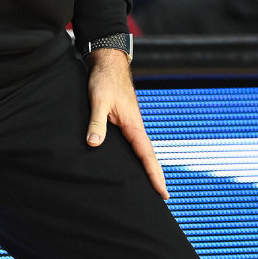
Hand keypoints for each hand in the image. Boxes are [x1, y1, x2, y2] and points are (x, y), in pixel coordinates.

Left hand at [85, 47, 168, 200]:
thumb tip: (94, 144)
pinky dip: (141, 156)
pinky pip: (136, 143)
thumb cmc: (104, 80)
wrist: (109, 62)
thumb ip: (97, 123)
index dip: (154, 174)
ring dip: (149, 166)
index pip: (146, 154)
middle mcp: (136, 126)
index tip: (162, 192)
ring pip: (144, 149)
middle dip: (156, 175)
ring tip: (153, 185)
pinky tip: (136, 162)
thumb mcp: (98, 101)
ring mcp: (132, 123)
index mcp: (133, 124)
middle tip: (163, 196)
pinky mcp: (126, 120)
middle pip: (149, 155)